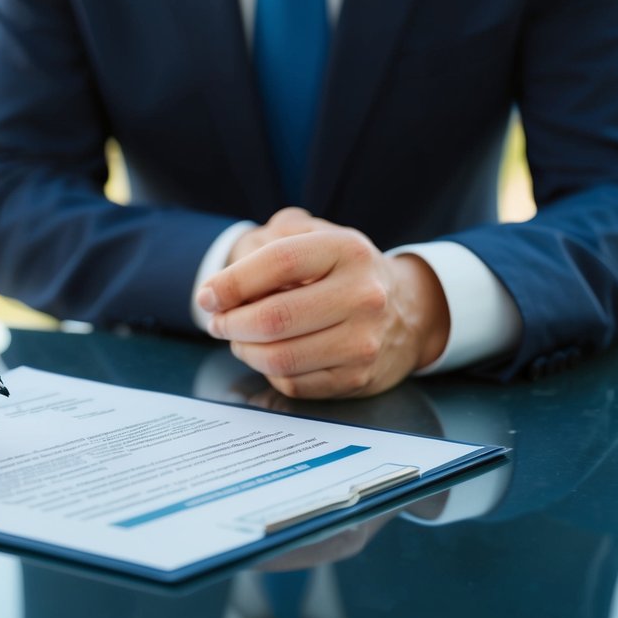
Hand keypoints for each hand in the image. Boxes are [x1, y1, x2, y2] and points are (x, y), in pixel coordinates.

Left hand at [197, 209, 448, 398]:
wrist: (409, 310)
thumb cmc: (346, 270)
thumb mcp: (319, 234)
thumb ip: (273, 237)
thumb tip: (225, 280)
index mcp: (348, 251)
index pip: (279, 263)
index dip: (232, 282)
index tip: (208, 295)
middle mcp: (363, 295)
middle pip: (273, 318)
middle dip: (230, 323)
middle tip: (217, 321)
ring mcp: (364, 341)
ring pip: (279, 358)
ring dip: (244, 350)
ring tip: (238, 338)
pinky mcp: (357, 378)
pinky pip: (293, 383)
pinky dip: (268, 371)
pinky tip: (268, 354)